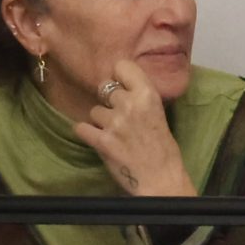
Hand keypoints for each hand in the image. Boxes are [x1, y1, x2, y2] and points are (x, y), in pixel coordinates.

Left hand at [74, 58, 193, 196]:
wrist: (161, 178)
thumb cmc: (164, 148)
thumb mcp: (159, 113)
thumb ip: (141, 98)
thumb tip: (121, 85)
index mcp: (148, 95)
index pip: (122, 66)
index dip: (119, 77)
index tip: (122, 87)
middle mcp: (130, 104)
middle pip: (105, 88)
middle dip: (109, 101)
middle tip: (119, 116)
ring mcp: (114, 123)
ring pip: (94, 110)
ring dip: (100, 120)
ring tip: (114, 133)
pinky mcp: (101, 141)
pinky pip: (81, 128)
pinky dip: (87, 134)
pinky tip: (99, 140)